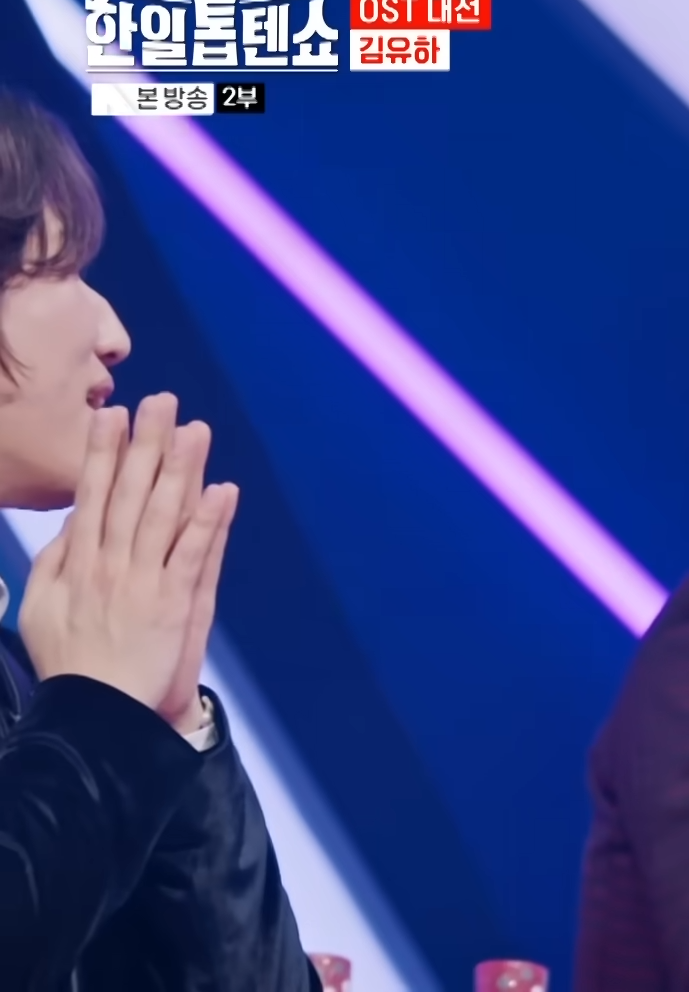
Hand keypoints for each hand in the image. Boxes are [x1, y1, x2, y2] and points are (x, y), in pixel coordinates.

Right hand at [18, 396, 239, 717]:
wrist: (94, 713)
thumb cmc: (70, 662)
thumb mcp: (39, 607)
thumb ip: (54, 561)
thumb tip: (72, 521)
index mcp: (78, 562)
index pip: (91, 495)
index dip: (102, 452)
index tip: (112, 415)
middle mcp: (109, 564)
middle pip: (128, 492)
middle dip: (145, 444)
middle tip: (161, 401)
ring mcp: (142, 582)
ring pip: (162, 514)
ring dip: (181, 469)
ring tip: (195, 430)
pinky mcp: (173, 604)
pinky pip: (192, 555)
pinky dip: (208, 522)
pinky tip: (222, 491)